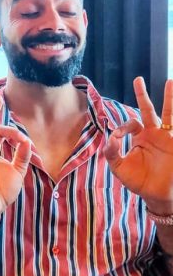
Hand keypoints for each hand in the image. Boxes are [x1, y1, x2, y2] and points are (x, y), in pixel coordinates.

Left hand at [104, 77, 172, 212]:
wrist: (158, 196)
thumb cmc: (140, 181)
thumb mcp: (120, 169)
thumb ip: (112, 153)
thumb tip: (109, 138)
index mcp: (139, 138)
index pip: (130, 123)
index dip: (122, 127)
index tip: (118, 137)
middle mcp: (153, 134)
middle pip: (148, 110)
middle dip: (142, 95)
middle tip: (137, 79)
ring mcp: (168, 137)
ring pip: (170, 114)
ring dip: (169, 98)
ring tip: (170, 82)